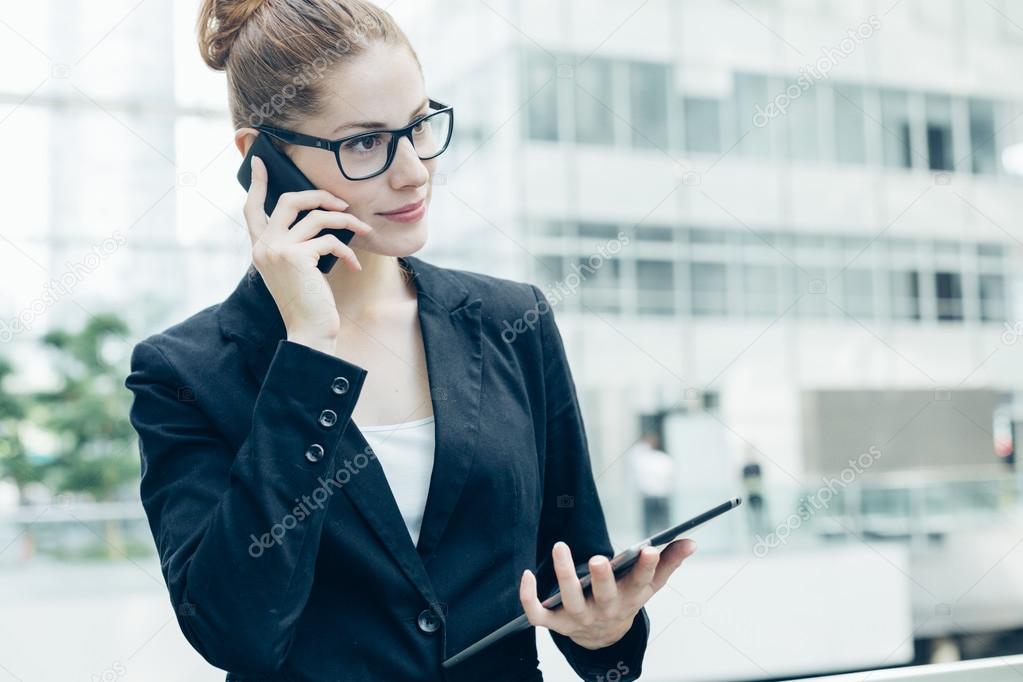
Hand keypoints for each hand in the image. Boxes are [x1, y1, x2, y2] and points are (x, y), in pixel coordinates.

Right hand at [244, 155, 374, 344]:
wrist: (309, 331)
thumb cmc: (308, 302)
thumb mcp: (297, 269)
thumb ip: (297, 244)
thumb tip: (320, 216)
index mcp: (260, 248)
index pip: (252, 209)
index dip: (257, 183)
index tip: (259, 161)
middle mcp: (264, 246)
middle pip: (288, 200)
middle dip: (318, 195)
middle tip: (341, 204)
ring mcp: (278, 250)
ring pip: (316, 216)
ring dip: (346, 222)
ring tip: (363, 230)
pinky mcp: (297, 257)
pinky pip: (330, 240)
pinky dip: (348, 251)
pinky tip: (354, 266)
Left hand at [519, 538, 696, 649]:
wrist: (603, 637)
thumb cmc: (626, 599)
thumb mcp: (649, 585)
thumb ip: (669, 562)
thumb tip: (691, 541)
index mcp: (630, 598)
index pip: (642, 583)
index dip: (648, 568)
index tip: (649, 549)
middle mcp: (605, 610)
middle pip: (604, 596)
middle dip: (602, 580)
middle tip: (599, 559)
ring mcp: (578, 618)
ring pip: (570, 600)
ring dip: (563, 575)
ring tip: (560, 547)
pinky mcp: (555, 623)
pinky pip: (538, 614)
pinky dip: (529, 598)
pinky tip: (526, 574)